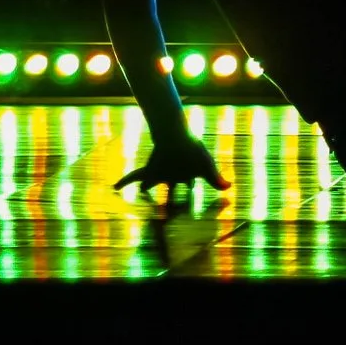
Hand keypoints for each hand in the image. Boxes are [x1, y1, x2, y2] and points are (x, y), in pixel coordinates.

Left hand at [114, 133, 230, 200]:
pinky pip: (135, 176)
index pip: (189, 187)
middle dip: (167, 199)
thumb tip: (230, 187)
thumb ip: (215, 178)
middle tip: (166, 208)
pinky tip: (115, 187)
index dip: (190, 192)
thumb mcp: (205, 166)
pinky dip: (125, 182)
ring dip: (143, 186)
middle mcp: (172, 175)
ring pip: (150, 183)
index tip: (190, 197)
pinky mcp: (149, 170)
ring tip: (138, 190)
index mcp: (186, 175)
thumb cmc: (192, 150)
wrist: (176, 136)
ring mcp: (159, 172)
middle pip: (169, 189)